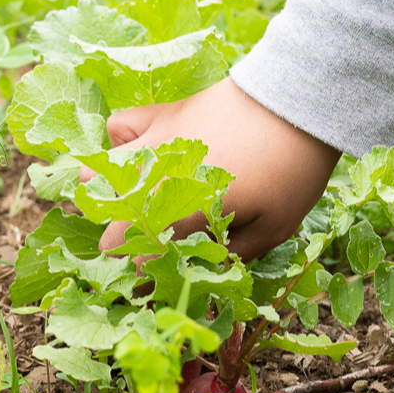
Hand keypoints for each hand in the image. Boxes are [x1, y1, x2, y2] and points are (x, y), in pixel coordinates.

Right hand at [97, 78, 340, 259]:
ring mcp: (154, 145)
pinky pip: (117, 127)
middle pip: (114, 227)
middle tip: (145, 251)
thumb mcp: (276, 226)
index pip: (144, 259)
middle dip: (122, 248)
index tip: (149, 288)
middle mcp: (158, 182)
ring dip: (108, 197)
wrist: (297, 103)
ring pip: (97, 178)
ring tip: (130, 205)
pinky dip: (120, 143)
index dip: (144, 280)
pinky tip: (140, 153)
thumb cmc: (292, 170)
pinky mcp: (161, 115)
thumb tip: (211, 269)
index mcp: (185, 214)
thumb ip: (237, 253)